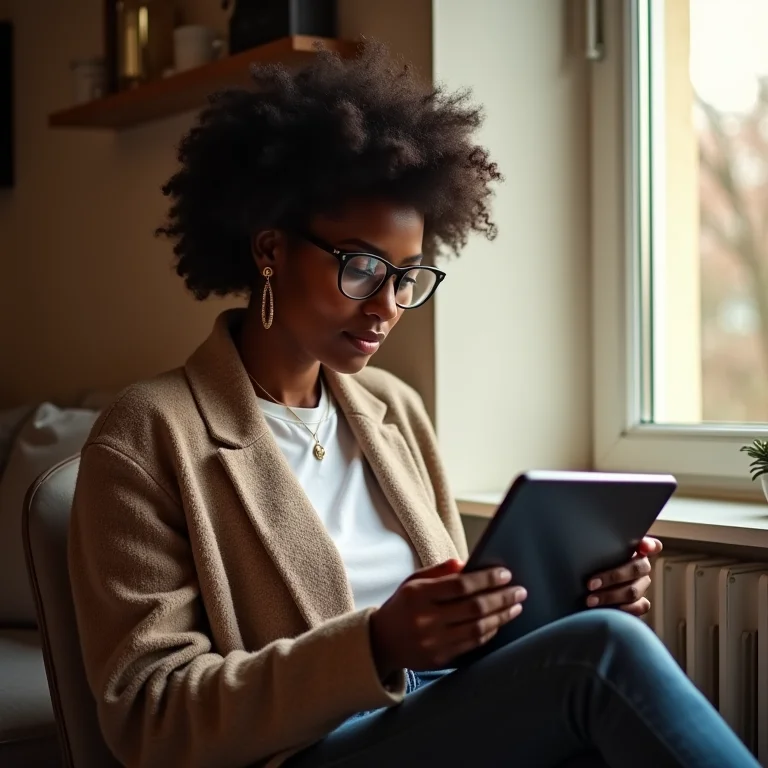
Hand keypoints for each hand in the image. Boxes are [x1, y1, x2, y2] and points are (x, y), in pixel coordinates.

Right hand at [369, 559, 526, 676]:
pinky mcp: (440, 658)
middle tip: (520, 591)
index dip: (486, 579)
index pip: (460, 585)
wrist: (381, 642)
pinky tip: (499, 622)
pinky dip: (489, 632)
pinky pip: (472, 644)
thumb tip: (467, 564)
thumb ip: (439, 571)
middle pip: (473, 608)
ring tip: (515, 606)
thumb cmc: (402, 605)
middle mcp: (426, 619)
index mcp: (418, 595)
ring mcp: (433, 642)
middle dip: (501, 598)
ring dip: (501, 616)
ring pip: (477, 628)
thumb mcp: (413, 581)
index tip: (505, 574)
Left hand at [586, 536, 662, 615]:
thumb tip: (620, 544)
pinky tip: (609, 610)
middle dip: (612, 577)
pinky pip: (640, 607)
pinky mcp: (640, 602)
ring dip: (611, 596)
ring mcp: (642, 585)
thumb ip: (603, 544)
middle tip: (590, 584)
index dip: (649, 545)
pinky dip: (624, 609)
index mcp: (634, 550)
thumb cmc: (593, 562)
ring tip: (590, 600)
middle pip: (636, 569)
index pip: (650, 544)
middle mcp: (642, 566)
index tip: (642, 546)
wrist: (588, 585)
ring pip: (633, 591)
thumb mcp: (597, 551)